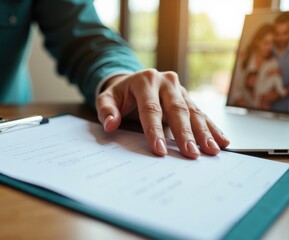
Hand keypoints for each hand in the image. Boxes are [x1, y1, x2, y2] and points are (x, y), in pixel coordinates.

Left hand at [96, 69, 229, 158]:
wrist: (133, 81)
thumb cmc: (120, 94)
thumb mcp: (107, 98)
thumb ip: (106, 110)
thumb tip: (110, 125)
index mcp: (145, 81)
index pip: (151, 109)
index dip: (155, 130)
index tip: (160, 150)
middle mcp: (166, 82)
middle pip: (177, 110)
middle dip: (185, 134)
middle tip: (191, 153)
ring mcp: (179, 89)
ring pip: (193, 112)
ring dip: (203, 133)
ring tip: (212, 150)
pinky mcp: (187, 97)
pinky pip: (201, 113)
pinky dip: (211, 128)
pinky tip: (221, 141)